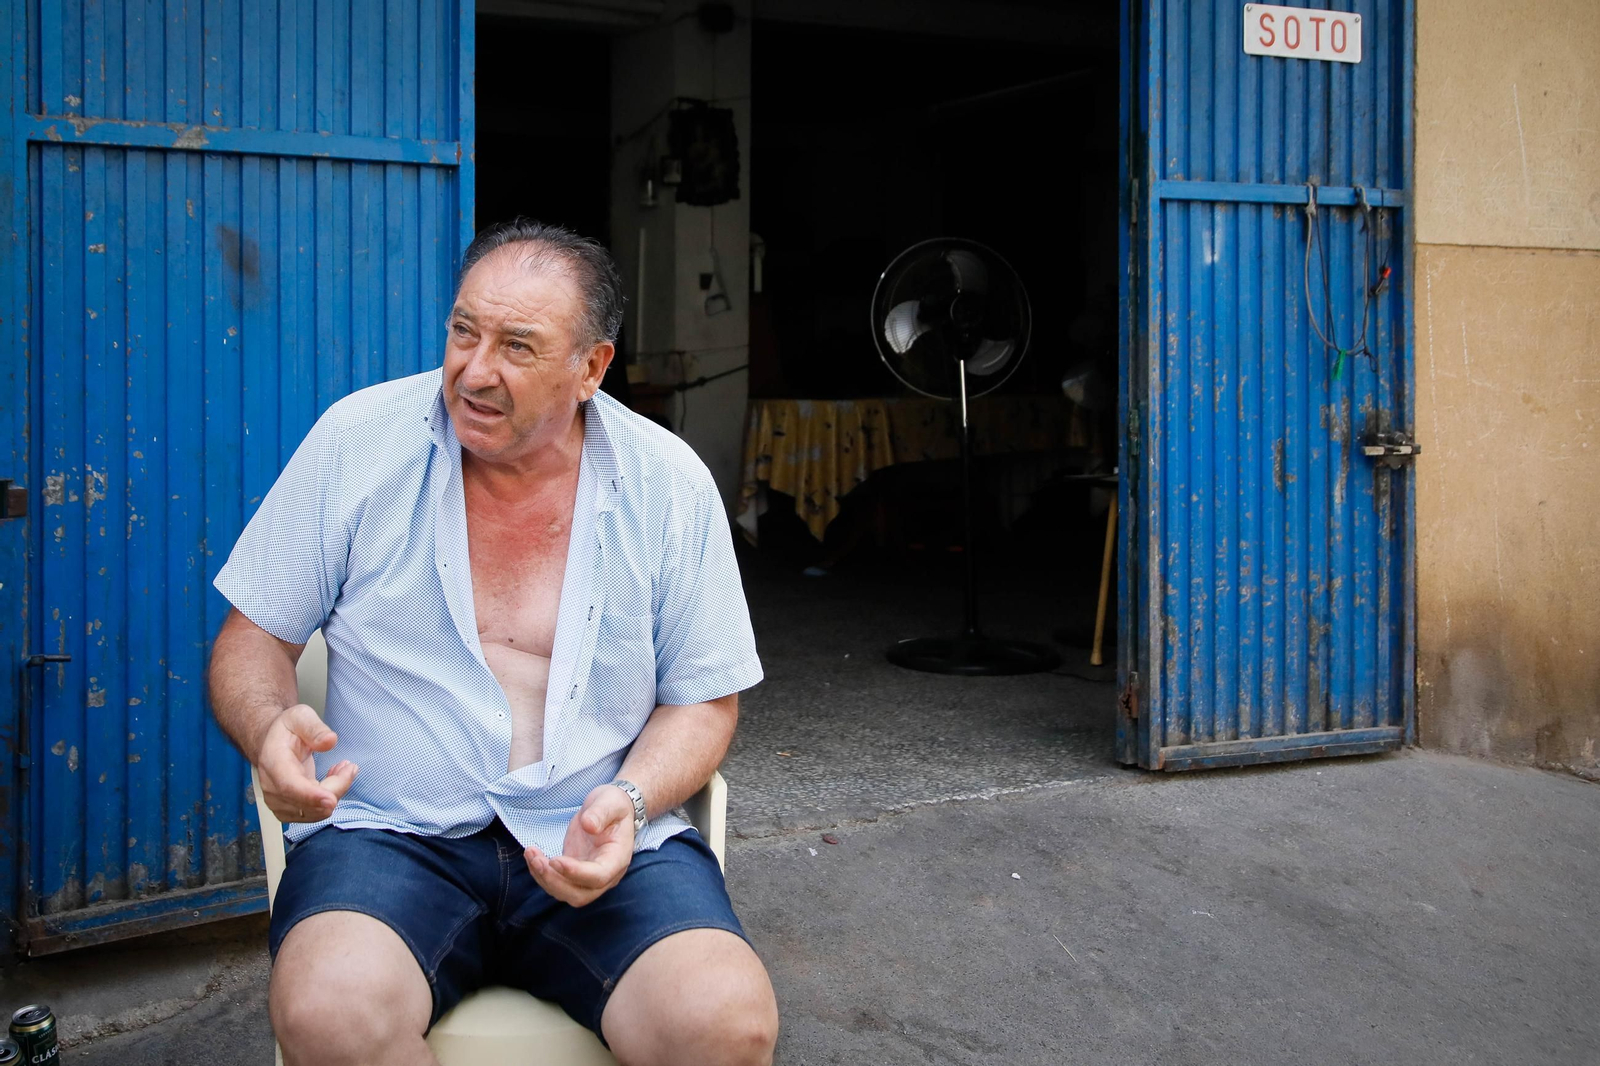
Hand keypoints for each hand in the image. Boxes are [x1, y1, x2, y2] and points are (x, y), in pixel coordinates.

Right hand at [255, 704, 357, 822]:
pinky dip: (330, 799)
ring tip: (341, 769)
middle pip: (308, 803)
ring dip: (335, 792)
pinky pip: (316, 813)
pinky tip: (333, 779)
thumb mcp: (300, 716)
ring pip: (316, 812)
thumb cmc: (286, 730)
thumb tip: (329, 741)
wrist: (271, 743)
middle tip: (349, 767)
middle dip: (336, 788)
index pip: (289, 786)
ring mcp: (279, 802)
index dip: (311, 796)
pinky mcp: (288, 811)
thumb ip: (315, 728)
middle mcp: (272, 787)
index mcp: (273, 762)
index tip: (331, 799)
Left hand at [524, 784, 636, 906]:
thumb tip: (588, 825)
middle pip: (580, 895)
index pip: (599, 876)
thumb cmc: (613, 805)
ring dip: (544, 878)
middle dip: (555, 882)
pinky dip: (541, 874)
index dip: (576, 873)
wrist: (609, 809)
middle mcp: (606, 875)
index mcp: (618, 858)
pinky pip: (557, 883)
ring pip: (565, 893)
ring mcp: (588, 877)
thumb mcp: (610, 802)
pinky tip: (532, 856)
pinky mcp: (574, 873)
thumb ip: (601, 812)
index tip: (555, 859)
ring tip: (530, 853)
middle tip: (537, 860)